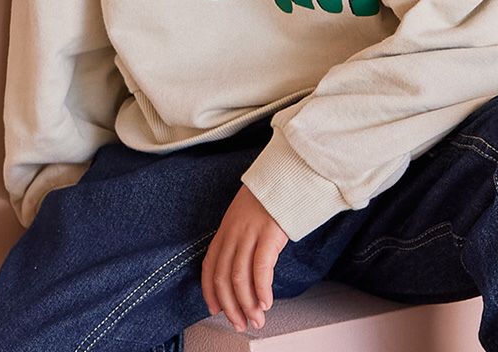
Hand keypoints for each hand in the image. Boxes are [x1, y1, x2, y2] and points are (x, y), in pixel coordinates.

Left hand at [201, 183, 288, 331]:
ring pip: (240, 277)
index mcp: (226, 228)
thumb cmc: (271, 196)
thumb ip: (240, 238)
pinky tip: (266, 301)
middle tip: (239, 322)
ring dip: (247, 304)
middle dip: (230, 305)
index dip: (210, 291)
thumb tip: (243, 267)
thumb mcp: (245, 214)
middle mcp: (234, 231)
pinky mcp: (269, 233)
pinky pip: (260, 268)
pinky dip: (261, 289)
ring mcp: (250, 232)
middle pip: (223, 276)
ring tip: (255, 318)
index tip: (215, 309)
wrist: (287, 174)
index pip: (210, 265)